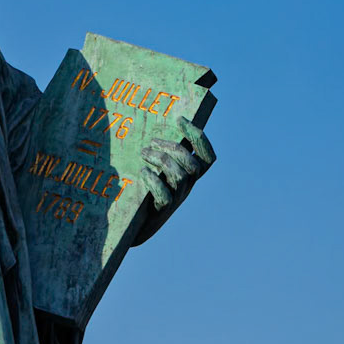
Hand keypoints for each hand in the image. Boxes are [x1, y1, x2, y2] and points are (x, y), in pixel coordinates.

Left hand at [133, 121, 214, 241]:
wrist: (136, 224)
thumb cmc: (147, 190)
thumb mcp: (160, 170)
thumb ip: (165, 154)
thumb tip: (157, 129)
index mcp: (192, 175)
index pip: (207, 156)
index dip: (198, 137)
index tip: (180, 119)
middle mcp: (189, 186)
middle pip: (192, 164)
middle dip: (173, 148)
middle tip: (151, 141)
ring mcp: (178, 198)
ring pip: (178, 176)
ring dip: (160, 160)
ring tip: (143, 153)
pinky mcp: (163, 210)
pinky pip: (164, 194)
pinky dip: (153, 180)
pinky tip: (142, 171)